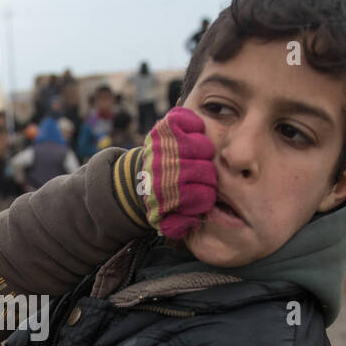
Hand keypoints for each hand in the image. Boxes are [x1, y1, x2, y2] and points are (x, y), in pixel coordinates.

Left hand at [133, 106, 218, 238]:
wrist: (138, 180)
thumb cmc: (162, 198)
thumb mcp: (167, 220)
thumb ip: (183, 224)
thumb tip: (195, 220)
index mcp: (166, 194)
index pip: (205, 196)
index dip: (206, 197)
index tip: (199, 195)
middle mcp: (164, 169)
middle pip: (207, 171)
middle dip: (207, 176)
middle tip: (199, 177)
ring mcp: (162, 146)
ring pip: (204, 146)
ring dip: (204, 152)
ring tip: (197, 158)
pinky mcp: (163, 127)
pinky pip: (189, 120)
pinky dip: (194, 125)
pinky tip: (192, 135)